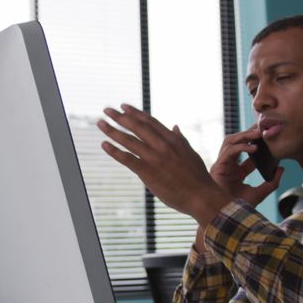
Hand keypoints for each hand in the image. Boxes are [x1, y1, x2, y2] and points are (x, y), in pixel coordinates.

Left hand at [98, 104, 230, 224]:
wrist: (202, 196)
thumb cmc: (198, 178)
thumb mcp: (191, 153)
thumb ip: (181, 139)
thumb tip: (175, 126)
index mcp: (173, 139)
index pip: (150, 121)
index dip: (135, 113)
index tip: (123, 106)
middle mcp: (162, 145)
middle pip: (137, 127)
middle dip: (120, 117)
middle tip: (107, 110)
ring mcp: (154, 158)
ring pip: (129, 140)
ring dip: (112, 130)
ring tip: (101, 123)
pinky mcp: (148, 172)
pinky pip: (127, 159)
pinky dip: (114, 151)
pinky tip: (104, 145)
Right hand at [209, 125, 284, 206]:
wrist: (228, 219)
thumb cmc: (240, 208)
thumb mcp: (260, 193)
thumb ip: (272, 182)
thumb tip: (282, 168)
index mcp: (236, 171)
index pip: (246, 151)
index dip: (256, 142)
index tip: (268, 136)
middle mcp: (228, 166)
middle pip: (236, 142)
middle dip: (248, 133)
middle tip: (262, 126)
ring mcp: (221, 166)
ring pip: (230, 142)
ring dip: (244, 135)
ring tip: (258, 133)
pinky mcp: (218, 167)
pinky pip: (229, 151)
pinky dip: (241, 147)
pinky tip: (254, 148)